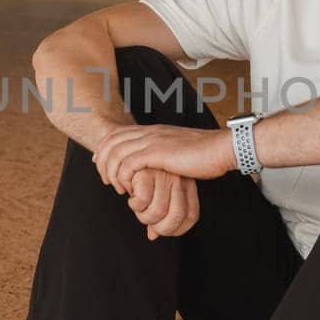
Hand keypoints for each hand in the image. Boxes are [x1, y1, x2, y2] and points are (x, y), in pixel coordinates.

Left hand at [92, 123, 234, 194]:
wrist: (220, 149)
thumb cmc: (204, 155)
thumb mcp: (179, 152)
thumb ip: (165, 159)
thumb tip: (159, 174)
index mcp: (154, 130)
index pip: (118, 133)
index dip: (104, 148)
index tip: (100, 164)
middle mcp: (150, 132)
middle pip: (111, 140)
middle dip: (102, 160)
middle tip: (104, 180)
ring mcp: (153, 140)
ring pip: (116, 152)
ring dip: (111, 171)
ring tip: (116, 187)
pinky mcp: (157, 152)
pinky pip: (128, 163)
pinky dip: (123, 177)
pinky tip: (127, 188)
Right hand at [125, 168, 199, 239]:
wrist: (128, 143)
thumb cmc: (144, 172)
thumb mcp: (157, 193)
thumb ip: (158, 215)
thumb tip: (152, 235)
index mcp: (187, 184)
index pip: (191, 217)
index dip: (177, 229)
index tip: (159, 228)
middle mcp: (179, 179)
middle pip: (176, 218)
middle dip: (156, 225)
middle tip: (144, 216)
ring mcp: (164, 174)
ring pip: (157, 212)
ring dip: (142, 214)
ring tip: (134, 204)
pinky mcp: (147, 170)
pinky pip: (142, 200)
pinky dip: (133, 203)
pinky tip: (129, 193)